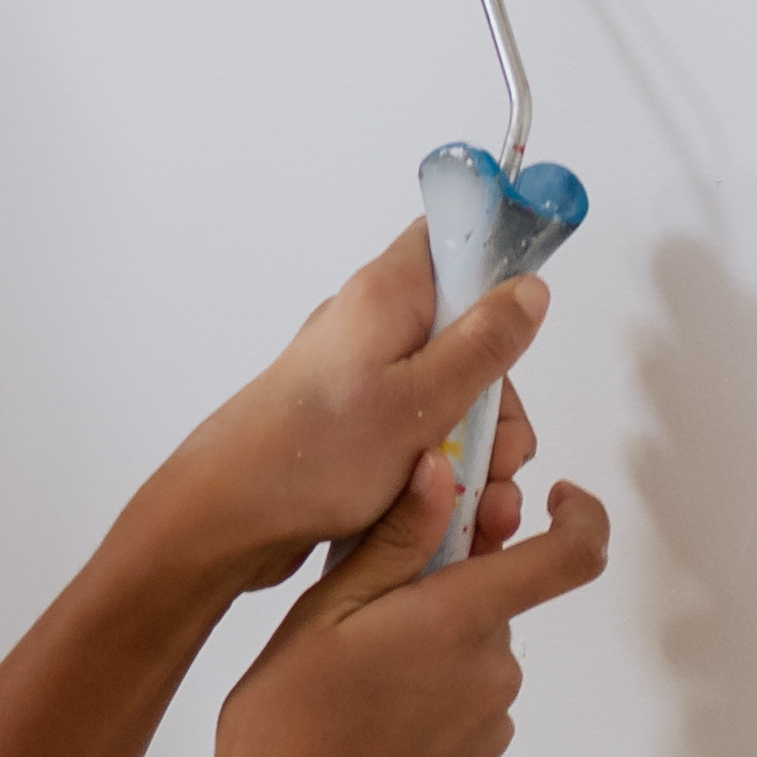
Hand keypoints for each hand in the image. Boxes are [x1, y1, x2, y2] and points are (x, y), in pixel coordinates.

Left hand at [133, 225, 548, 597]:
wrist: (228, 519)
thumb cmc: (316, 456)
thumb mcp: (422, 399)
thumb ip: (483, 343)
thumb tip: (528, 287)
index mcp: (387, 297)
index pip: (451, 237)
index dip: (496, 266)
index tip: (518, 331)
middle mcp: (373, 328)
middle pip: (468, 338)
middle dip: (496, 401)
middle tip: (494, 456)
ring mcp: (363, 379)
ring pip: (450, 397)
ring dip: (476, 448)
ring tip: (476, 501)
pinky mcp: (355, 425)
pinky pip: (419, 434)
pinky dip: (441, 469)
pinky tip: (451, 512)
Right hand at [201, 460, 606, 756]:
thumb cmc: (288, 722)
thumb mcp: (323, 615)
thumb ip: (394, 542)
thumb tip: (444, 471)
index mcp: (461, 621)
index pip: (570, 556)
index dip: (580, 516)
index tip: (549, 497)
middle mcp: (493, 673)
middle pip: (491, 607)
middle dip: (441, 595)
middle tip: (360, 614)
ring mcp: (488, 729)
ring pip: (470, 662)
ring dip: (427, 653)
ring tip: (345, 683)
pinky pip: (459, 716)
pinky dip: (422, 706)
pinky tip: (360, 730)